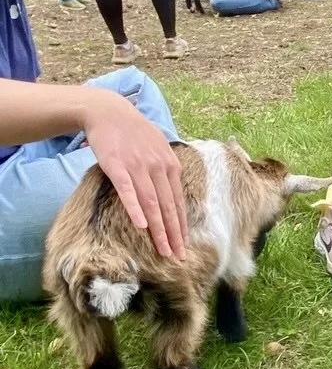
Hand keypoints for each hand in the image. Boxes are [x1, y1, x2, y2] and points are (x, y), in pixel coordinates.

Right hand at [81, 89, 187, 259]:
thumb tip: (174, 189)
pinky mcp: (118, 166)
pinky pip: (128, 191)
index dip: (181, 225)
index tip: (185, 245)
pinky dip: (136, 208)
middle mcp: (157, 166)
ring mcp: (138, 166)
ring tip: (164, 249)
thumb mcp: (159, 146)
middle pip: (168, 206)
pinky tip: (142, 225)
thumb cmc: (134, 131)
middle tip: (178, 256)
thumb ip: (167, 167)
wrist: (109, 111)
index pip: (178, 201)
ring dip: (159, 229)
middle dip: (174, 234)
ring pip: (152, 203)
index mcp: (169, 163)